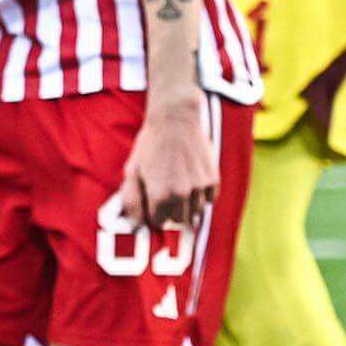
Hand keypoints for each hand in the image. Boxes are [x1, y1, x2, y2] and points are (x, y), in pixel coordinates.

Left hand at [107, 91, 219, 243]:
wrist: (176, 119)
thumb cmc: (150, 145)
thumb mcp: (132, 171)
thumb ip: (131, 201)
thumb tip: (136, 226)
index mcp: (160, 195)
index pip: (158, 223)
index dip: (153, 212)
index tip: (152, 200)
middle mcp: (182, 195)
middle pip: (178, 221)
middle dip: (170, 211)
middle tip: (165, 192)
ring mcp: (200, 188)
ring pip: (195, 214)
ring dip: (187, 205)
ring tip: (178, 183)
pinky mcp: (213, 180)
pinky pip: (208, 200)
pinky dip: (201, 195)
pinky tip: (191, 178)